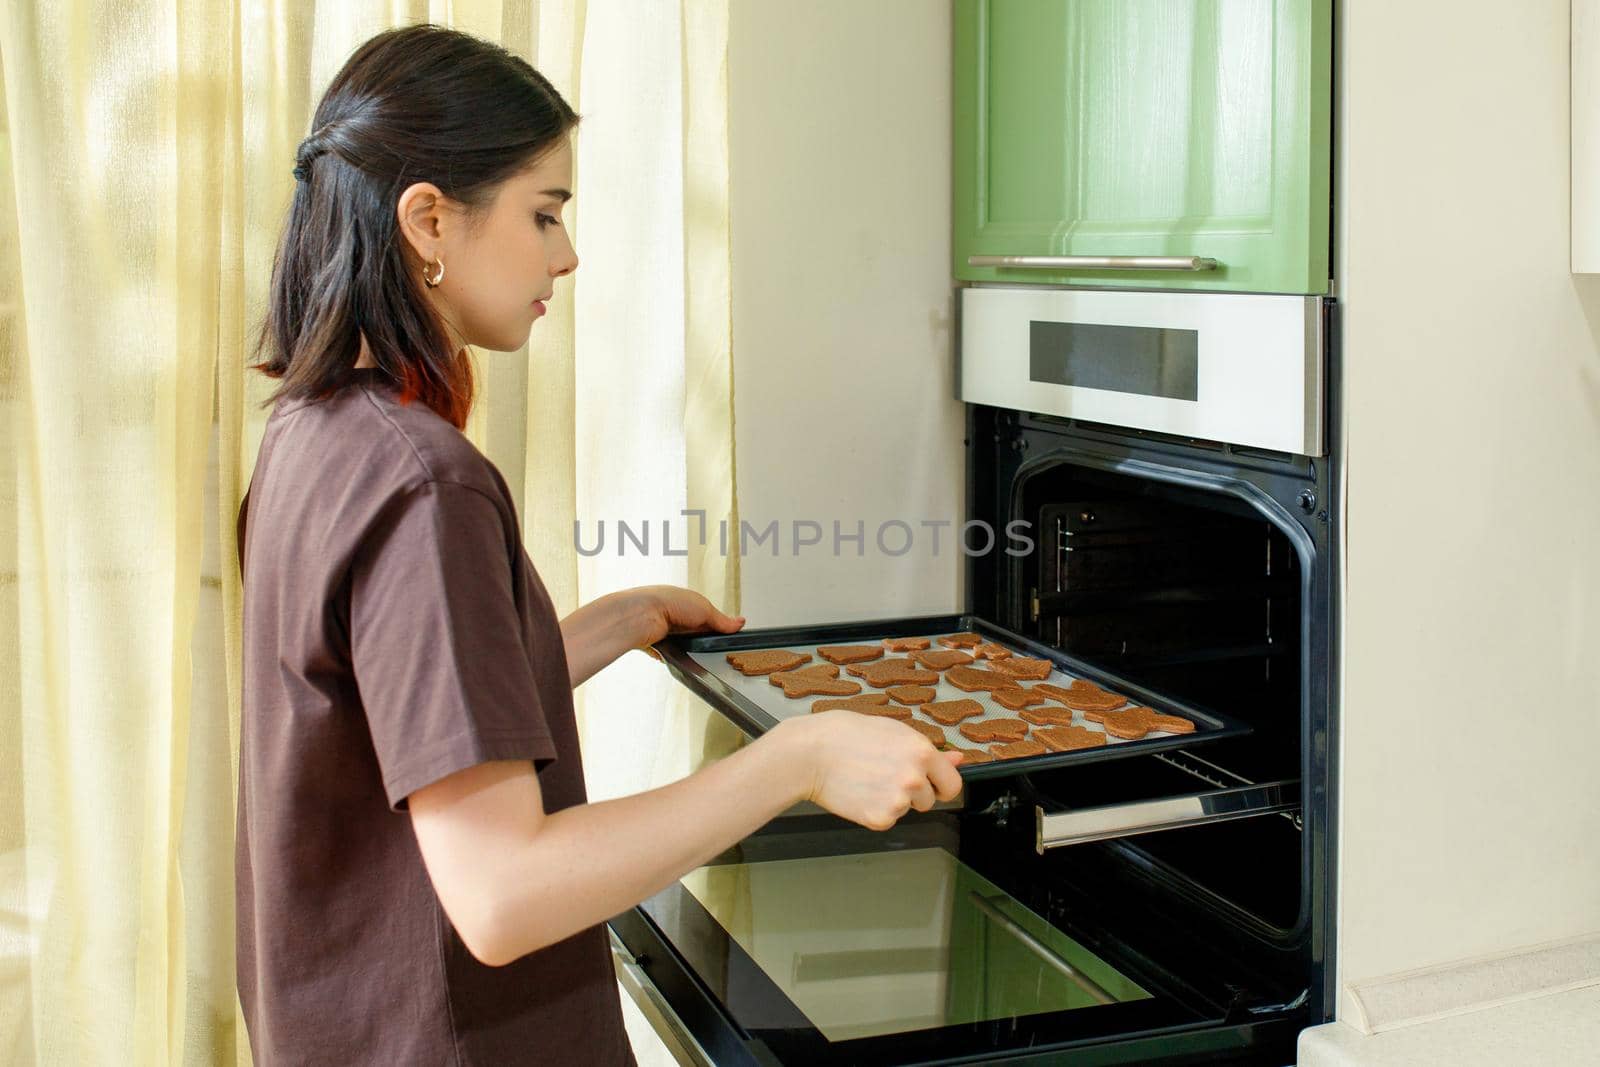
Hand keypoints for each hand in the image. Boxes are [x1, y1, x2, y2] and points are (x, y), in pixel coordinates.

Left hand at [629, 585, 745, 654]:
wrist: (642, 615)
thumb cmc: (667, 602)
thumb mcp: (705, 609)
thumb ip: (722, 620)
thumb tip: (740, 622)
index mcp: (686, 602)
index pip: (705, 617)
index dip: (715, 628)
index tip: (726, 638)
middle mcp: (673, 615)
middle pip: (693, 633)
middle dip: (700, 640)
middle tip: (709, 647)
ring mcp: (663, 629)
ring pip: (680, 645)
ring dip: (686, 649)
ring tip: (691, 651)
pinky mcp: (654, 643)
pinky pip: (666, 654)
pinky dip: (671, 657)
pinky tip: (675, 657)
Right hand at [774, 712, 963, 830]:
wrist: (809, 753)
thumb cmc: (845, 735)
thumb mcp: (892, 732)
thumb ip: (927, 750)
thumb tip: (957, 759)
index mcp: (922, 752)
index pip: (952, 783)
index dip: (941, 785)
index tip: (931, 785)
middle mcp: (915, 778)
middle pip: (929, 800)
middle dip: (914, 793)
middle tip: (884, 775)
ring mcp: (898, 801)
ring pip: (906, 810)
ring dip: (893, 801)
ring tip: (867, 780)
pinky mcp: (880, 819)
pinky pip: (887, 820)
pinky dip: (875, 812)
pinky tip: (859, 793)